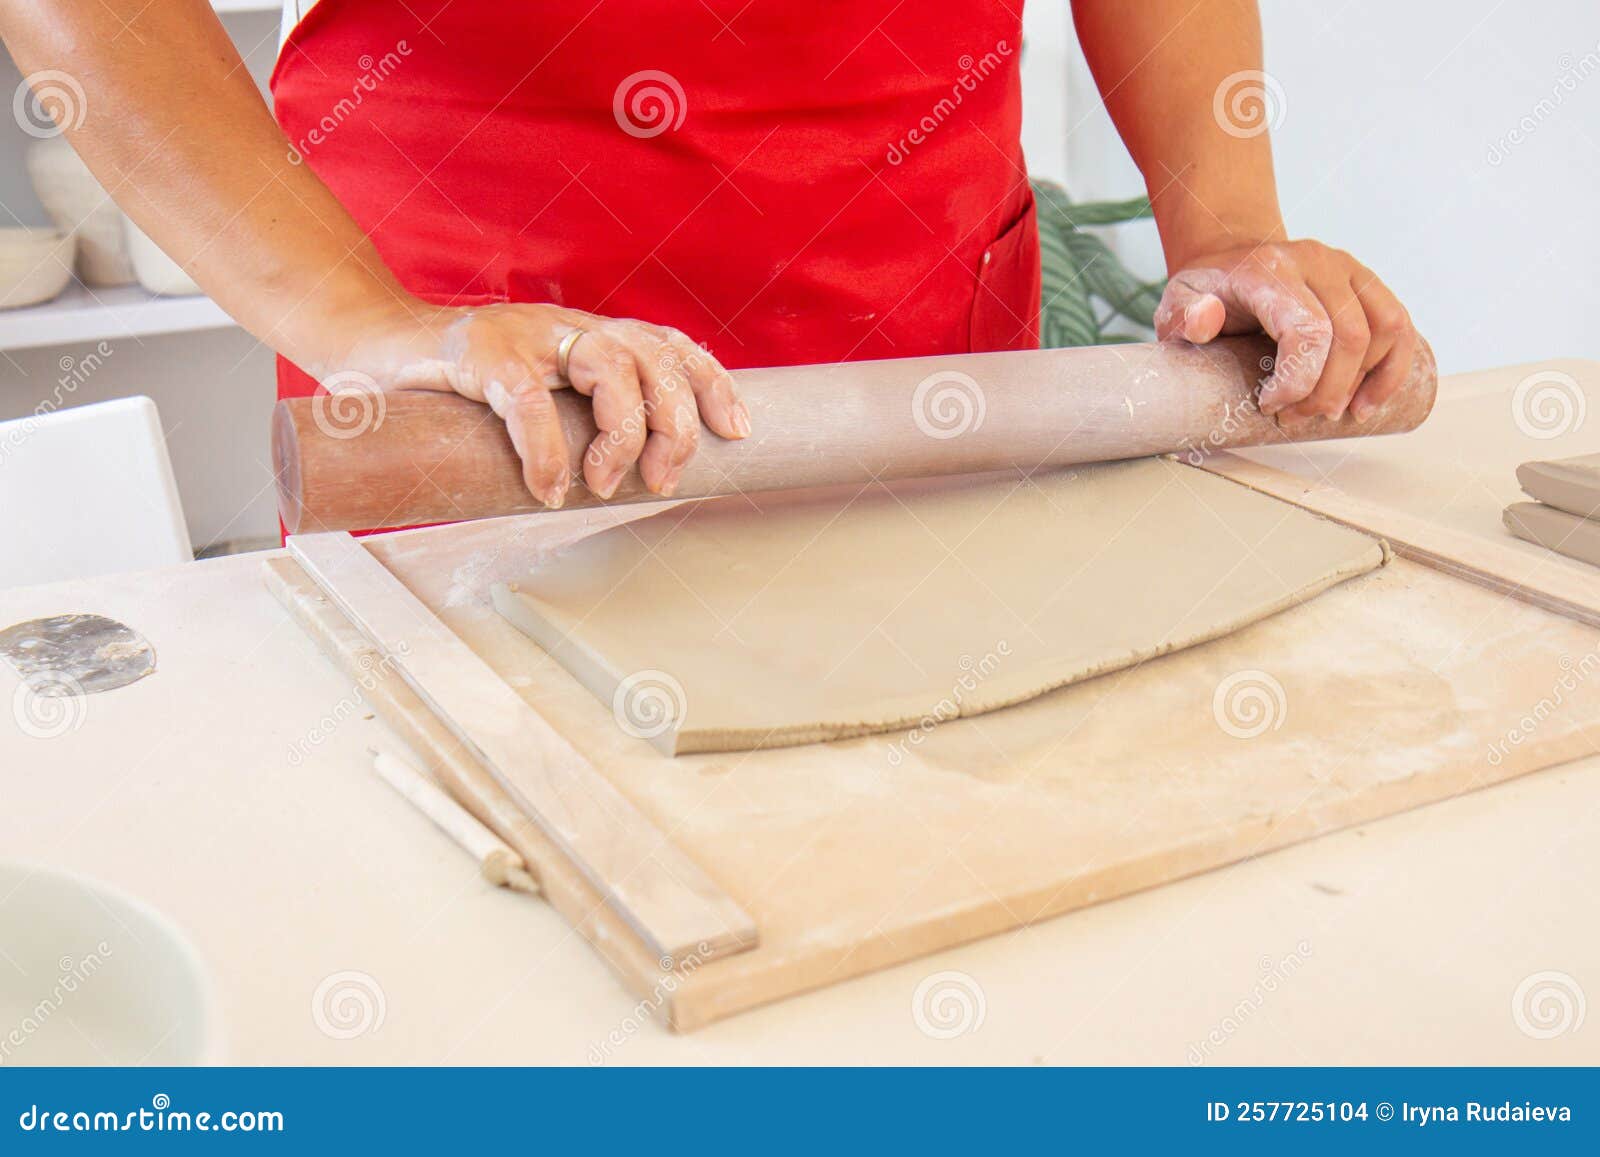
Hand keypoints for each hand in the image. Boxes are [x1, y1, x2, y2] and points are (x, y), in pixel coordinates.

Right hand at [330, 301, 750, 507]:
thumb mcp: (534, 397)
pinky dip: (546, 454)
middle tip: (660, 481)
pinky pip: (530, 404)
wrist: (373, 347)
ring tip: (602, 486)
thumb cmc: (459, 388)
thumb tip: (622, 483)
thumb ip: (573, 420)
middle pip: (655, 358)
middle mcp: (569, 325)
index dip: (711, 383)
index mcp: (590, 334)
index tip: (737, 431)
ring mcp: (526, 333)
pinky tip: (547, 490)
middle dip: (674, 425)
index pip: (670, 345)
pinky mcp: (480, 355)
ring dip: (621, 436)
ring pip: (611, 368)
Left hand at [1154, 240, 1416, 425]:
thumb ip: (1184, 314)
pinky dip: (1391, 370)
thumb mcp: (1177, 301)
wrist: (1231, 259)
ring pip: (1383, 330)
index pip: (1308, 329)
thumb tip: (1205, 320)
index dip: (1299, 380)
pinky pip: (1398, 326)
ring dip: (1362, 384)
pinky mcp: (1366, 283)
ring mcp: (1347, 268)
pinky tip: (1367, 404)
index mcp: (1270, 270)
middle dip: (1326, 391)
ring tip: (1328, 415)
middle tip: (1293, 418)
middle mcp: (1317, 261)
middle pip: (1350, 336)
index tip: (1270, 405)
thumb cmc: (1207, 291)